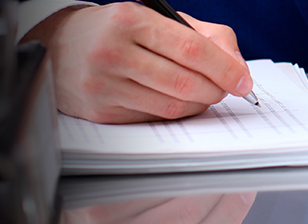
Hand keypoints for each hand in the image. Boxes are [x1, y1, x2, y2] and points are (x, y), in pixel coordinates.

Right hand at [22, 2, 251, 123]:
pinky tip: (175, 100)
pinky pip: (154, 119)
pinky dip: (175, 113)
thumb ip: (209, 37)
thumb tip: (239, 69)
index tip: (244, 81)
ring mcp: (103, 85)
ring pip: (172, 106)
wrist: (63, 46)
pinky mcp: (100, 111)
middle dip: (216, 89)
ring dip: (198, 104)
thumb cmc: (122, 32)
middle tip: (226, 88)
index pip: (191, 48)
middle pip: (185, 82)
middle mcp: (112, 52)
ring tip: (202, 93)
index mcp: (130, 20)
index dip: (225, 68)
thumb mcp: (161, 20)